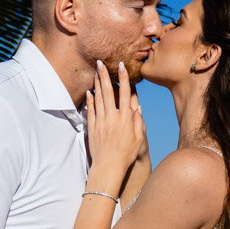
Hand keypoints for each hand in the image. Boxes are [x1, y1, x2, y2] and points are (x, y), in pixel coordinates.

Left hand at [85, 59, 145, 192]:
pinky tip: (90, 91)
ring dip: (97, 83)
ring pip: (99, 98)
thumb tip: (137, 107)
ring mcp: (101, 121)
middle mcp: (113, 117)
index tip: (121, 66)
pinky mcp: (93, 128)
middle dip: (105, 75)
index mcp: (126, 119)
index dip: (123, 78)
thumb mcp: (139, 139)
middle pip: (109, 91)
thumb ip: (138, 122)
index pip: (125, 93)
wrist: (109, 166)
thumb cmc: (127, 154)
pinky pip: (91, 110)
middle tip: (101, 62)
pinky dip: (90, 100)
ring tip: (96, 72)